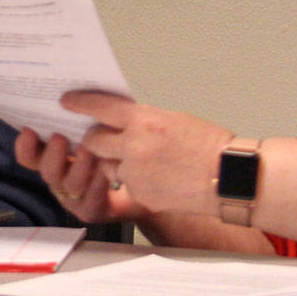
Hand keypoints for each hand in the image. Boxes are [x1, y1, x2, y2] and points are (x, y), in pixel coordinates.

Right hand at [15, 127, 146, 223]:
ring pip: (70, 184)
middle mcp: (60, 178)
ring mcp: (75, 197)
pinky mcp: (92, 211)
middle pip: (47, 171)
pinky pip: (91, 199)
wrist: (142, 180)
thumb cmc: (116, 147)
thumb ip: (83, 114)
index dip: (25, 146)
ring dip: (78, 165)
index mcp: (55, 158)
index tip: (28, 129)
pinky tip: (107, 170)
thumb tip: (72, 91)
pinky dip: (97, 183)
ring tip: (89, 149)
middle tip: (60, 137)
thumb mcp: (99, 127)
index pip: (30, 156)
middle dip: (52, 154)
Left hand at [65, 90, 233, 216]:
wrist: (229, 176)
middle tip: (103, 138)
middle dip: (95, 139)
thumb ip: (144, 121)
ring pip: (109, 165)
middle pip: (93, 140)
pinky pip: (127, 184)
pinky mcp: (141, 194)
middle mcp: (135, 145)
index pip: (101, 107)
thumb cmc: (209, 145)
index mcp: (144, 120)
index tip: (66, 101)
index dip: (80, 102)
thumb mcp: (174, 120)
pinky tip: (159, 178)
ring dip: (118, 162)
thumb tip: (122, 122)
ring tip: (148, 162)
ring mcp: (136, 173)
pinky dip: (137, 181)